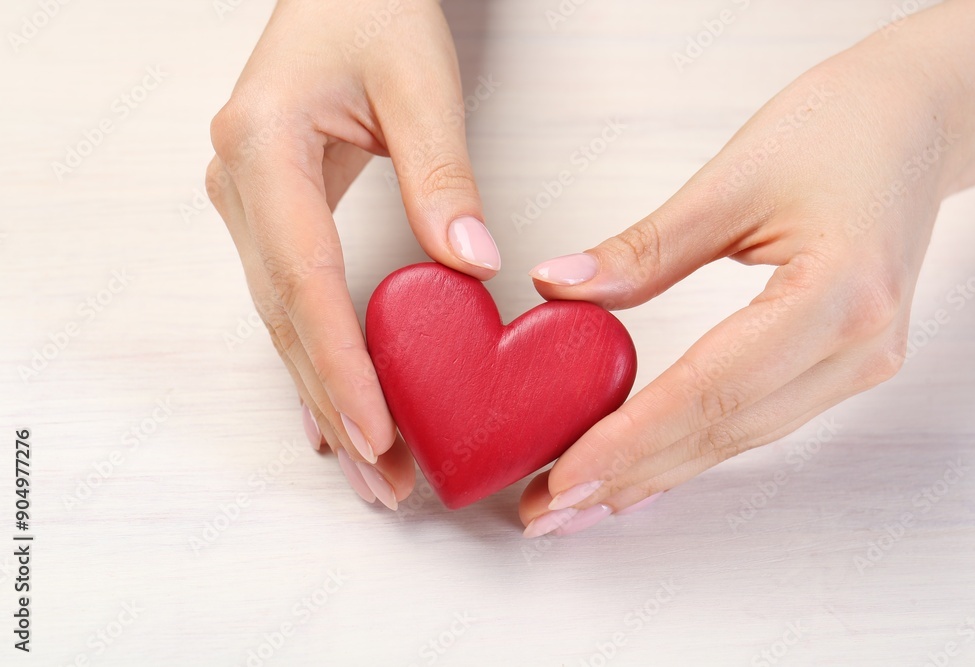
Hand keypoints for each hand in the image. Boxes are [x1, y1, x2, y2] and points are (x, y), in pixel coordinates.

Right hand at [207, 0, 499, 508]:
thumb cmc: (372, 9)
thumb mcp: (418, 81)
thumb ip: (440, 173)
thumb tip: (471, 264)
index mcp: (263, 146)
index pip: (304, 278)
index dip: (341, 363)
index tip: (379, 431)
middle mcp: (239, 183)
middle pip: (288, 317)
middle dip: (338, 403)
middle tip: (385, 481)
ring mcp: (247, 202)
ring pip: (285, 321)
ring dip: (327, 396)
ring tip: (371, 470)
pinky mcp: (271, 213)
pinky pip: (292, 301)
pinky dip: (319, 359)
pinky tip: (338, 410)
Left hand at [518, 0, 974, 536]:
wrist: (915, 120)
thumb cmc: (840, 128)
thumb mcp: (731, 179)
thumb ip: (643, 248)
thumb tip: (560, 289)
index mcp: (837, 294)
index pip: (711, 389)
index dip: (631, 438)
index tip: (564, 473)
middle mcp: (858, 346)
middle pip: (722, 430)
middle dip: (629, 475)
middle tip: (549, 509)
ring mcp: (858, 363)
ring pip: (738, 438)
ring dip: (655, 474)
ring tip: (580, 502)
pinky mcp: (843, 364)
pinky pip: (756, 420)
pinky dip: (693, 448)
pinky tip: (645, 471)